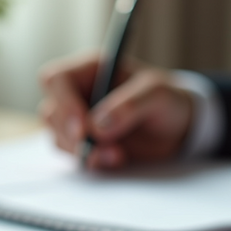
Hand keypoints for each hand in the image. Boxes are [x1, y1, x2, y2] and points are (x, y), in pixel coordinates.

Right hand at [38, 53, 193, 168]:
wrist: (179, 127)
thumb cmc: (168, 100)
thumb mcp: (157, 95)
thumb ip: (129, 106)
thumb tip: (97, 126)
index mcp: (91, 69)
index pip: (56, 79)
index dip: (63, 103)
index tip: (83, 127)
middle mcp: (79, 92)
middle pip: (51, 111)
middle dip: (71, 134)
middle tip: (96, 147)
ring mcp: (79, 120)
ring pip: (58, 137)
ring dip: (83, 151)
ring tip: (118, 154)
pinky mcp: (86, 143)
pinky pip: (73, 156)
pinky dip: (91, 162)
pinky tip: (117, 159)